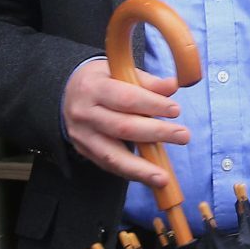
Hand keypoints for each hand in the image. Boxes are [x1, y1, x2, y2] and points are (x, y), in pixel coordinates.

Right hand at [62, 59, 186, 186]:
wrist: (66, 93)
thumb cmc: (100, 80)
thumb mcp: (119, 71)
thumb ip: (146, 81)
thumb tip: (172, 86)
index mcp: (93, 87)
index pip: (126, 98)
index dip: (152, 105)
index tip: (176, 110)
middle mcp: (84, 113)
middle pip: (122, 127)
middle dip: (156, 133)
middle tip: (183, 136)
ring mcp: (82, 135)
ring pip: (112, 156)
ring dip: (141, 169)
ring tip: (164, 177)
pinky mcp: (84, 151)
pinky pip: (108, 166)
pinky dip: (130, 173)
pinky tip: (149, 177)